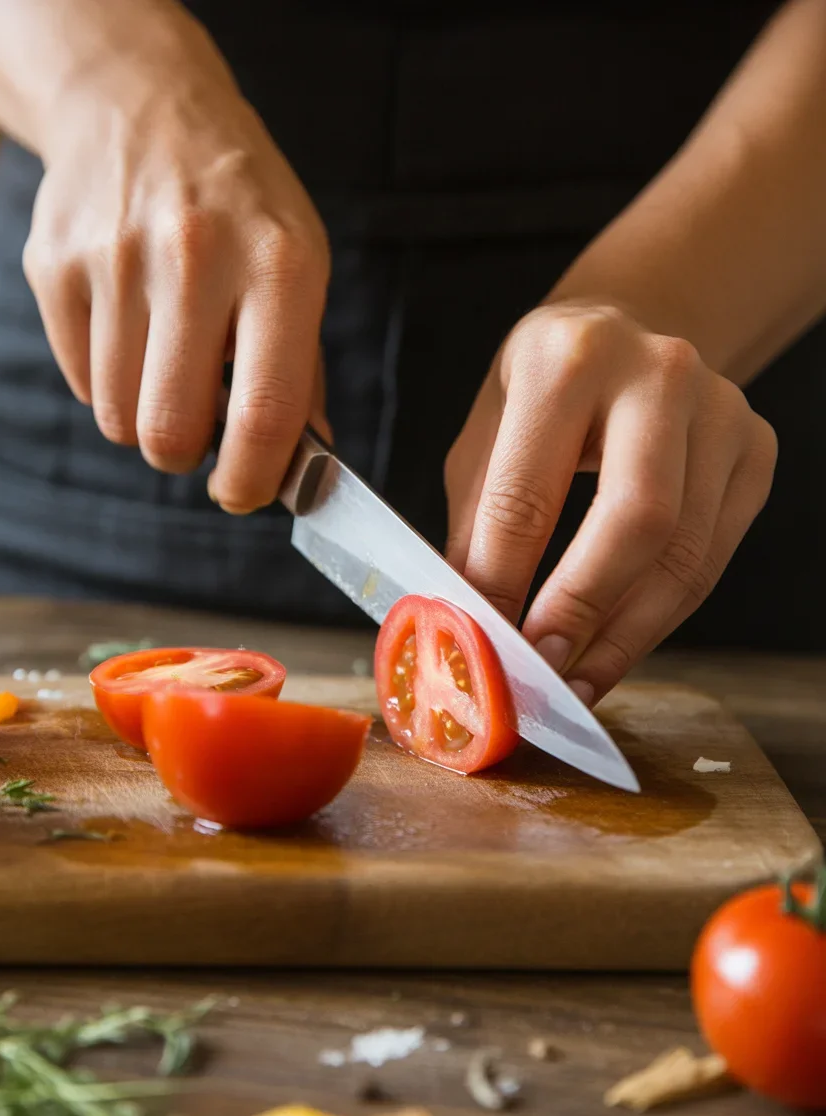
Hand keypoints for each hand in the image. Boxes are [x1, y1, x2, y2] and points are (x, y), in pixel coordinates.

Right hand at [22, 10, 328, 510]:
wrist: (143, 107)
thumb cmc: (240, 203)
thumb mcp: (300, 265)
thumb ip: (303, 370)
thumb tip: (302, 464)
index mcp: (278, 266)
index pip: (264, 414)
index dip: (253, 479)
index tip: (244, 492)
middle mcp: (194, 259)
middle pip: (171, 432)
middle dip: (186, 457)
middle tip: (200, 433)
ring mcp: (115, 259)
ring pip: (118, 418)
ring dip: (147, 416)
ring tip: (169, 363)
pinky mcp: (54, 265)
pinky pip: (80, 382)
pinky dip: (108, 381)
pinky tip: (132, 330)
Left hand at [444, 301, 776, 705]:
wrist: (628, 328)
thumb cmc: (541, 389)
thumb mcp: (486, 435)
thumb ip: (477, 526)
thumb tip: (466, 624)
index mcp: (568, 359)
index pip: (528, 492)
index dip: (503, 580)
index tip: (486, 641)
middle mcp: (657, 373)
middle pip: (636, 520)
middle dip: (583, 608)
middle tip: (543, 668)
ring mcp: (720, 410)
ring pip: (686, 552)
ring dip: (627, 633)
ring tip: (579, 680)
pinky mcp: (755, 449)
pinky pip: (713, 558)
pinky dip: (662, 614)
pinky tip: (619, 644)